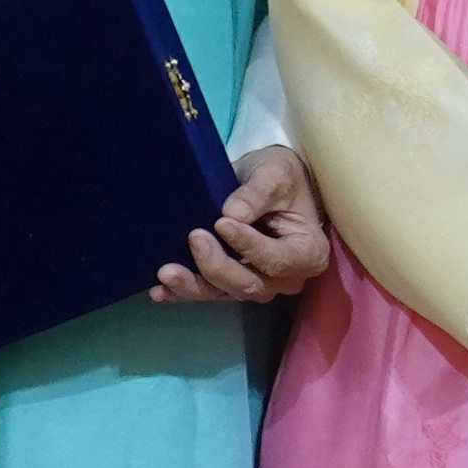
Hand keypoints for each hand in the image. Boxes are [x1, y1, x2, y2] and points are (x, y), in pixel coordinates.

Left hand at [152, 144, 332, 303]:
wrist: (270, 184)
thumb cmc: (282, 178)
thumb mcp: (276, 174)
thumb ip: (257, 194)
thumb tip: (232, 214)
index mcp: (307, 253)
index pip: (276, 259)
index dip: (248, 246)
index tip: (222, 223)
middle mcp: (285, 278)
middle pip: (249, 283)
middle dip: (217, 266)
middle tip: (194, 237)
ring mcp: (258, 284)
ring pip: (225, 293)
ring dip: (193, 286)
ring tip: (167, 273)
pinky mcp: (233, 284)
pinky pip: (208, 293)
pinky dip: (183, 292)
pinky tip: (160, 290)